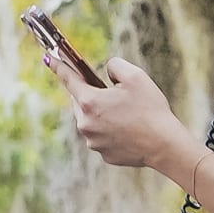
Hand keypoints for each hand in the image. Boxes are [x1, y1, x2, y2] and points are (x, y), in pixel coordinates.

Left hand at [59, 55, 191, 170]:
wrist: (165, 145)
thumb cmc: (151, 109)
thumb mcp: (136, 76)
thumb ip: (115, 65)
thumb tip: (107, 71)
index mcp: (89, 101)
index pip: (68, 79)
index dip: (59, 66)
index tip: (49, 58)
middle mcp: (85, 123)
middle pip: (80, 101)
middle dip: (93, 95)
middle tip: (115, 94)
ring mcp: (93, 141)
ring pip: (91, 120)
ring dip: (103, 114)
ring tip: (127, 115)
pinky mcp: (103, 154)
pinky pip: (102, 137)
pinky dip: (112, 131)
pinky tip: (130, 130)